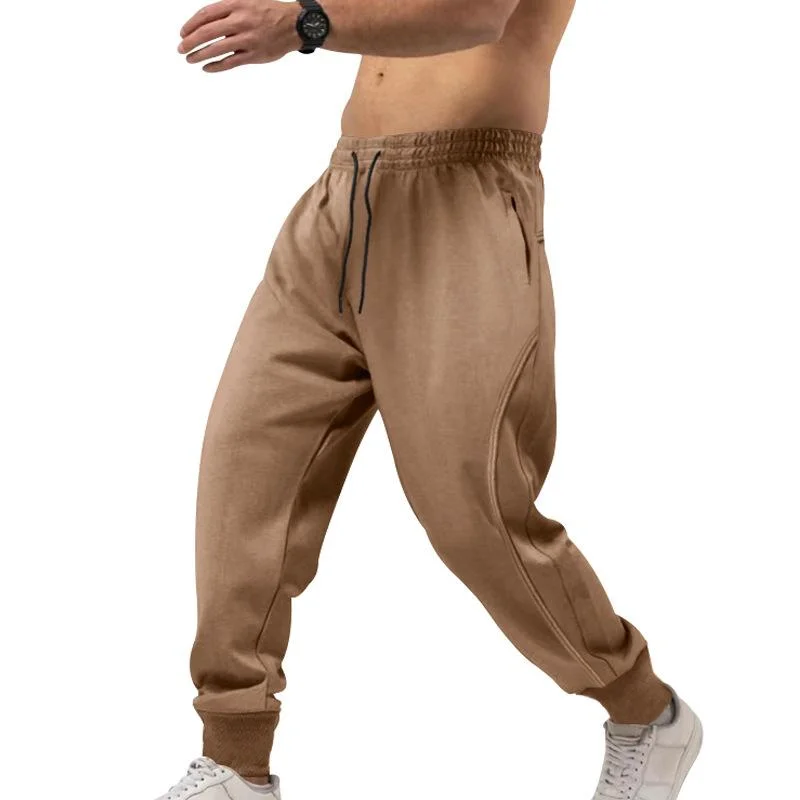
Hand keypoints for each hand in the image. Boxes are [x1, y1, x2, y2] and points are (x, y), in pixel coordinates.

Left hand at [178, 0, 297, 72]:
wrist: (294, 24)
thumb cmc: (269, 12)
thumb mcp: (247, 1)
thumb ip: (227, 9)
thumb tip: (205, 21)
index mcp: (236, 4)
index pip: (206, 15)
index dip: (190, 24)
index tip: (182, 33)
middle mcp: (240, 21)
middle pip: (207, 32)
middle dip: (190, 41)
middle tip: (181, 49)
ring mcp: (247, 39)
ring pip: (216, 48)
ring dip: (199, 55)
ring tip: (190, 59)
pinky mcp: (254, 55)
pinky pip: (230, 62)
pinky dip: (216, 66)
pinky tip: (207, 68)